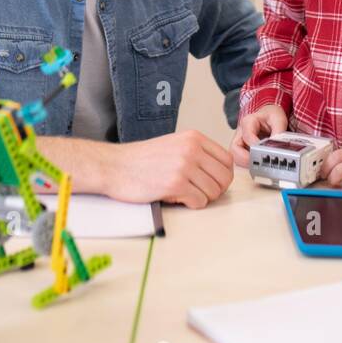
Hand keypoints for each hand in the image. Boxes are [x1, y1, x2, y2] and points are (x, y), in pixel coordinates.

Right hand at [110, 129, 233, 209]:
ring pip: (213, 192)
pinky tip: (177, 198)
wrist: (114, 166)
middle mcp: (191, 149)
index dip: (223, 175)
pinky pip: (199, 201)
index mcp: (193, 138)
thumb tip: (219, 170)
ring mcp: (184, 166)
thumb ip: (196, 152)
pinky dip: (191, 204)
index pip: (227, 159)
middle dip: (215, 190)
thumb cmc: (141, 159)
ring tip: (184, 194)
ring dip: (202, 198)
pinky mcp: (175, 184)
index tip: (213, 182)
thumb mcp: (173, 144)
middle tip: (200, 192)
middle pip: (224, 177)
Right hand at [230, 104, 288, 167]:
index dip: (255, 146)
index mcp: (248, 122)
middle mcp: (241, 133)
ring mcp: (240, 142)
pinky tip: (260, 165)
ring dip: (246, 164)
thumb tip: (278, 147)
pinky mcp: (243, 150)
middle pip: (234, 149)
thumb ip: (278, 132)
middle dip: (245, 159)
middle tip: (259, 164)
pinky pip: (242, 161)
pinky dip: (249, 165)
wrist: (270, 117)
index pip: (247, 136)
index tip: (265, 152)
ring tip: (261, 166)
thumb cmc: (271, 116)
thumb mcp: (278, 119)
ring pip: (236, 157)